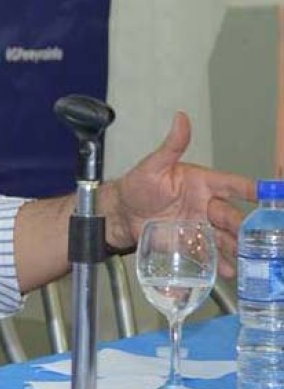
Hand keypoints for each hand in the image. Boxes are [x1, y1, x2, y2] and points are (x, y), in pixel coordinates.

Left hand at [109, 112, 255, 276]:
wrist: (120, 214)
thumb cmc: (137, 186)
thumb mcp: (153, 165)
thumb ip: (171, 146)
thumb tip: (181, 118)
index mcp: (203, 183)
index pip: (234, 184)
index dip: (254, 189)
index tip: (273, 194)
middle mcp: (206, 205)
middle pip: (232, 216)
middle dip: (246, 227)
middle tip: (258, 238)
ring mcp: (200, 227)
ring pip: (225, 238)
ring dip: (238, 249)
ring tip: (249, 260)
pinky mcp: (190, 244)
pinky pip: (210, 254)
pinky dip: (220, 263)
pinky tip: (229, 270)